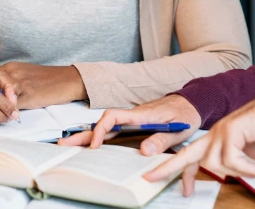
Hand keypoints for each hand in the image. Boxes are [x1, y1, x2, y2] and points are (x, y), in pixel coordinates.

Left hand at [0, 62, 87, 109]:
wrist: (68, 80)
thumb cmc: (48, 80)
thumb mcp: (26, 76)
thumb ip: (10, 83)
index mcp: (11, 67)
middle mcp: (12, 72)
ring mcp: (20, 82)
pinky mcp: (28, 94)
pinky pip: (11, 105)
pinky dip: (7, 112)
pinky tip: (8, 118)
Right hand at [58, 94, 200, 159]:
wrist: (191, 103)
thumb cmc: (185, 115)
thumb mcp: (179, 130)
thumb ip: (162, 139)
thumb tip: (144, 150)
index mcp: (141, 115)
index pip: (114, 117)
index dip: (101, 129)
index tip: (96, 145)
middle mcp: (132, 116)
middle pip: (102, 123)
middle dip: (83, 134)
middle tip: (63, 144)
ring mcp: (131, 120)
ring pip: (105, 127)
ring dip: (87, 136)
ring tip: (69, 145)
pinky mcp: (133, 125)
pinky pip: (112, 131)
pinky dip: (98, 137)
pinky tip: (90, 146)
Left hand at [144, 95, 254, 195]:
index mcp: (217, 140)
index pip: (193, 158)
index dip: (185, 174)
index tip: (184, 191)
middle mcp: (215, 135)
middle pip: (185, 154)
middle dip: (167, 168)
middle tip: (151, 177)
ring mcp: (221, 131)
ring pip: (214, 163)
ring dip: (237, 171)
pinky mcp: (231, 129)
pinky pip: (230, 158)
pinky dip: (245, 167)